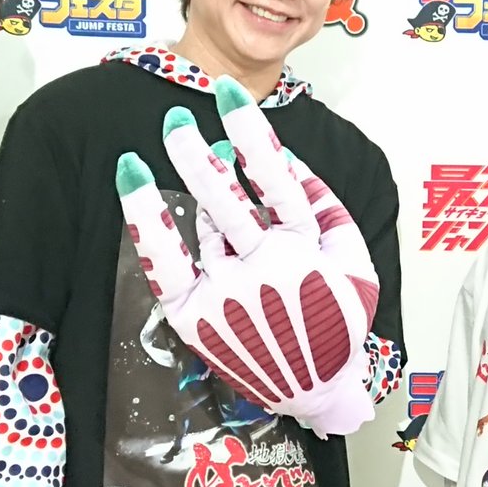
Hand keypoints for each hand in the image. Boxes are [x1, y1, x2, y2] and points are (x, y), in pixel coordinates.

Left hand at [114, 76, 380, 437]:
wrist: (318, 390)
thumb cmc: (338, 322)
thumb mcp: (355, 262)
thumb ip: (326, 205)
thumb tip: (287, 158)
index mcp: (306, 252)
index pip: (276, 180)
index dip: (252, 134)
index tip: (229, 97)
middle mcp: (265, 270)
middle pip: (228, 200)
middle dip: (202, 154)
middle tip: (179, 119)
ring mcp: (228, 294)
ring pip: (204, 223)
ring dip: (188, 175)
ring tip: (173, 135)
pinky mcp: (196, 316)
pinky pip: (164, 263)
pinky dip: (146, 221)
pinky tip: (132, 181)